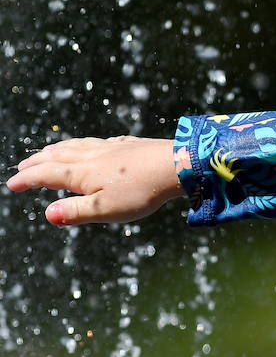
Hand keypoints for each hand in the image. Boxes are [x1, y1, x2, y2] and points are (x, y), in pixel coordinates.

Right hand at [6, 137, 183, 225]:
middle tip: (22, 166)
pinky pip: (100, 142)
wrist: (178, 165)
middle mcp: (94, 156)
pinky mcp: (130, 145)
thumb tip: (48, 214)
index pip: (47, 175)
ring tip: (48, 151)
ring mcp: (112, 148)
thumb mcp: (106, 209)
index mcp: (83, 173)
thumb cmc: (142, 191)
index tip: (11, 184)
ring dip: (58, 149)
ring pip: (77, 146)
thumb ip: (76, 212)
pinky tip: (92, 145)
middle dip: (37, 162)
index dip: (28, 180)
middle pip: (58, 156)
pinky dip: (85, 144)